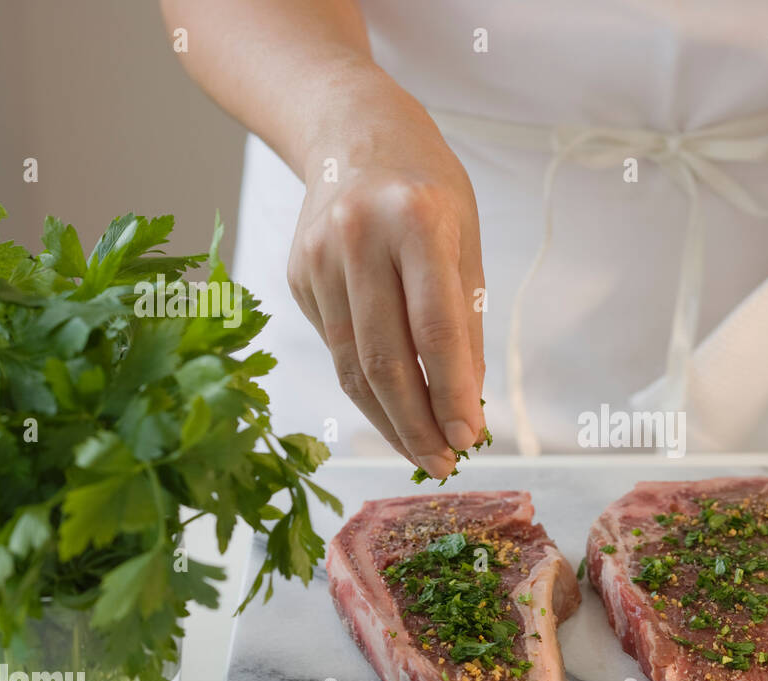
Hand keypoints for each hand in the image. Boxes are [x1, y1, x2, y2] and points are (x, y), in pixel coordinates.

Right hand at [287, 74, 485, 477]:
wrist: (349, 130)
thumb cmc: (425, 185)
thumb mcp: (466, 237)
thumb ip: (466, 319)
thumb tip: (467, 402)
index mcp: (415, 220)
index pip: (434, 327)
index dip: (452, 392)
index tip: (470, 438)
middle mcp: (357, 237)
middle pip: (385, 358)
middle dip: (417, 424)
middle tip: (444, 464)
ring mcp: (318, 258)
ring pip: (352, 365)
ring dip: (389, 420)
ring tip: (422, 452)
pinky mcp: (296, 276)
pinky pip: (338, 347)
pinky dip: (368, 387)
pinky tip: (394, 408)